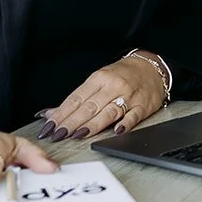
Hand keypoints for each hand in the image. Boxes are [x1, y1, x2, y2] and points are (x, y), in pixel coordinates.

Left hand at [38, 56, 167, 141]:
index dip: (61, 113)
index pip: (76, 98)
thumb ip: (76, 99)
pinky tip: (115, 131)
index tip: (49, 126)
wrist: (152, 67)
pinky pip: (133, 116)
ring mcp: (129, 96)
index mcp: (99, 78)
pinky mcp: (143, 106)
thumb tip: (50, 114)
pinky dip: (125, 123)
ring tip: (77, 135)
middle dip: (72, 122)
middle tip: (58, 134)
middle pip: (89, 106)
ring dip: (92, 125)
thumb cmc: (123, 75)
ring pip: (108, 112)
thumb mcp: (98, 80)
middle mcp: (113, 86)